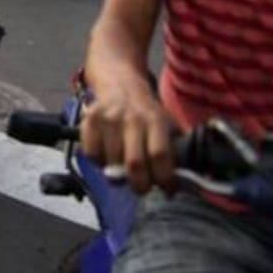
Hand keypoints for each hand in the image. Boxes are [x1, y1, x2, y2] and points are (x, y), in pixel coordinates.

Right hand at [79, 72, 173, 193]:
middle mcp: (132, 119)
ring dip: (118, 174)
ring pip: (111, 163)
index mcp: (156, 121)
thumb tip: (183, 184)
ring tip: (123, 168)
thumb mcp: (167, 125)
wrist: (120, 84)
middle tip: (141, 187)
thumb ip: (174, 151)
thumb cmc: (146, 113)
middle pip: (134, 164)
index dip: (163, 178)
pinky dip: (99, 161)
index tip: (165, 188)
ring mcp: (109, 119)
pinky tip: (107, 154)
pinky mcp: (90, 120)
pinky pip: (91, 154)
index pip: (160, 155)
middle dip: (139, 185)